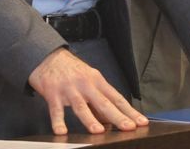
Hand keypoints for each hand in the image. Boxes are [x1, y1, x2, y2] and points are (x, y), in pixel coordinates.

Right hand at [28, 48, 147, 135]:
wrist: (48, 56)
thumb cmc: (71, 70)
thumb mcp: (89, 80)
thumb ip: (98, 99)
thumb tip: (110, 119)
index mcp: (98, 81)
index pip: (117, 98)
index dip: (130, 111)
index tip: (141, 121)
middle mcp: (86, 85)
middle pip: (104, 103)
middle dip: (118, 116)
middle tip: (129, 127)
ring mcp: (70, 90)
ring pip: (82, 107)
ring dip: (91, 119)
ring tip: (99, 131)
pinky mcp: (53, 94)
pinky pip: (56, 110)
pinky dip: (58, 121)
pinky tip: (62, 132)